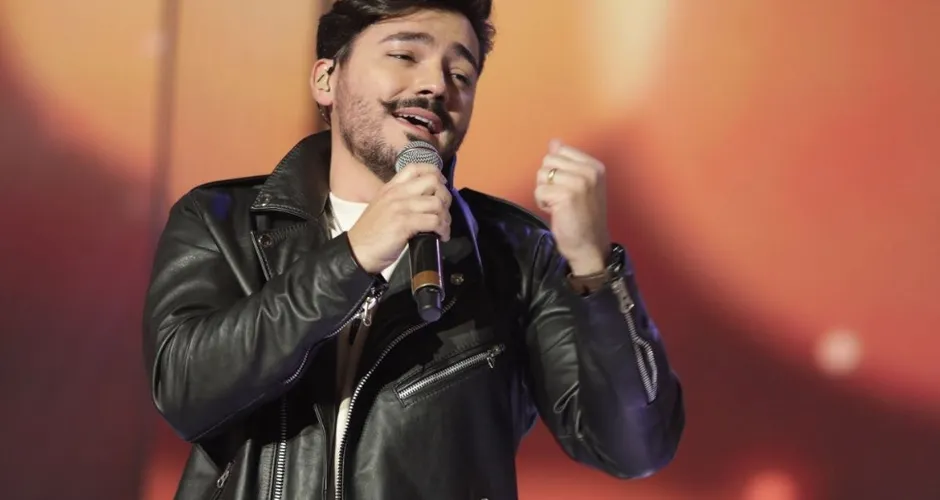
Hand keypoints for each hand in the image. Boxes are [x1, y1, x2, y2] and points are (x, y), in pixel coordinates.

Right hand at [347, 164, 451, 273]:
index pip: (415, 167)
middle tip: (444, 211)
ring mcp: (400, 207)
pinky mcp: (404, 223)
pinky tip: (441, 236)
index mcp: (390, 188)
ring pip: (437, 202)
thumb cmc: (370, 234)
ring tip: (443, 227)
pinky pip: (434, 221)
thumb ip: (400, 200)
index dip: (434, 173)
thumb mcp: (382, 207)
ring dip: (445, 216)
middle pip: (432, 181)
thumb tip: (425, 201)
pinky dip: (443, 229)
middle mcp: (396, 193)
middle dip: (445, 196)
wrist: (356, 251)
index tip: (441, 185)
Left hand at [534, 139, 610, 274]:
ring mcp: (579, 183)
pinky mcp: (566, 196)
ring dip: (544, 192)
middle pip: (548, 161)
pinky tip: (556, 212)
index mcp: (595, 166)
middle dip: (548, 180)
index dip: (556, 170)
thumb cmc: (583, 217)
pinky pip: (539, 191)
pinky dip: (542, 203)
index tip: (567, 187)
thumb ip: (567, 162)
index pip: (561, 150)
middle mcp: (589, 172)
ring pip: (542, 175)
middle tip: (562, 198)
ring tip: (559, 204)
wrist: (590, 245)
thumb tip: (553, 142)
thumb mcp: (580, 184)